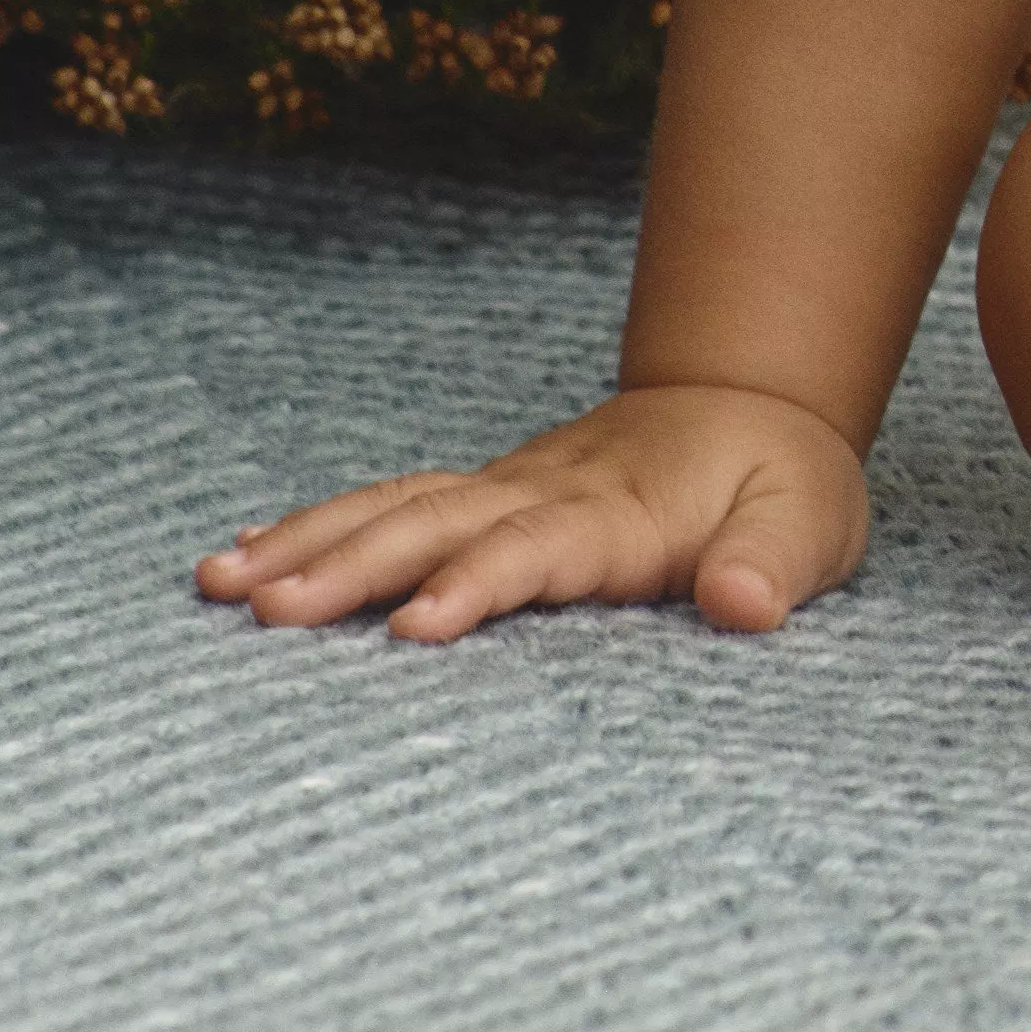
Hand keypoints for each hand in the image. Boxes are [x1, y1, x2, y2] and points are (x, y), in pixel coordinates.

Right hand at [191, 380, 868, 643]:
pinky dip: (316, 524)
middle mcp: (545, 490)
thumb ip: (776, 561)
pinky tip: (245, 553)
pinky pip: (391, 502)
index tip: (415, 628)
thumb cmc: (782, 480)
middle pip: (436, 524)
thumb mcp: (811, 521)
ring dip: (308, 541)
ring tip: (219, 582)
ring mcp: (506, 486)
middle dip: (351, 566)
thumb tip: (746, 604)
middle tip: (264, 609)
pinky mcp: (484, 494)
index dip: (478, 583)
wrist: (753, 403)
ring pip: (395, 507)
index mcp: (620, 509)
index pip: (537, 547)